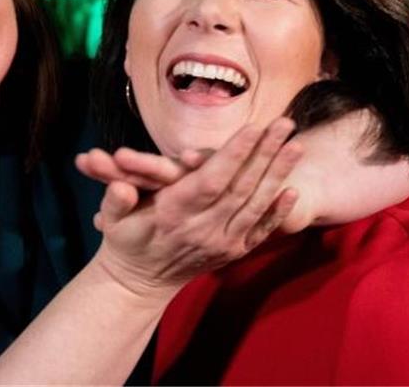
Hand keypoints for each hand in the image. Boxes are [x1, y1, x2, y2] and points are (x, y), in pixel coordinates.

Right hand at [81, 119, 302, 297]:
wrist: (140, 285)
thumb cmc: (124, 242)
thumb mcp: (112, 221)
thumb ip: (116, 201)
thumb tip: (118, 186)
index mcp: (173, 214)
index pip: (210, 182)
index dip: (233, 155)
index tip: (252, 128)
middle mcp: (202, 229)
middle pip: (240, 188)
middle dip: (264, 154)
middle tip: (285, 123)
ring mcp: (221, 243)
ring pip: (255, 205)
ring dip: (278, 175)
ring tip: (296, 146)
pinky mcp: (232, 253)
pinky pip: (260, 231)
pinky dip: (277, 212)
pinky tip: (292, 190)